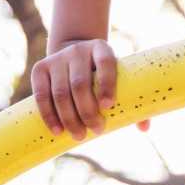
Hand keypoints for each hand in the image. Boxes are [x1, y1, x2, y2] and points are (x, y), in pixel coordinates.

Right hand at [31, 39, 148, 140]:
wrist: (73, 54)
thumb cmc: (100, 74)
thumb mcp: (116, 76)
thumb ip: (131, 98)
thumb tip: (144, 127)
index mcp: (101, 48)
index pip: (106, 62)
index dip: (107, 84)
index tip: (108, 107)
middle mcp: (78, 50)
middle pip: (80, 83)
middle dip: (87, 111)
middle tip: (97, 131)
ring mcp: (57, 58)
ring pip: (60, 92)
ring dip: (69, 118)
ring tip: (79, 136)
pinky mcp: (40, 68)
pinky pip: (41, 94)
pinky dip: (49, 115)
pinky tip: (58, 130)